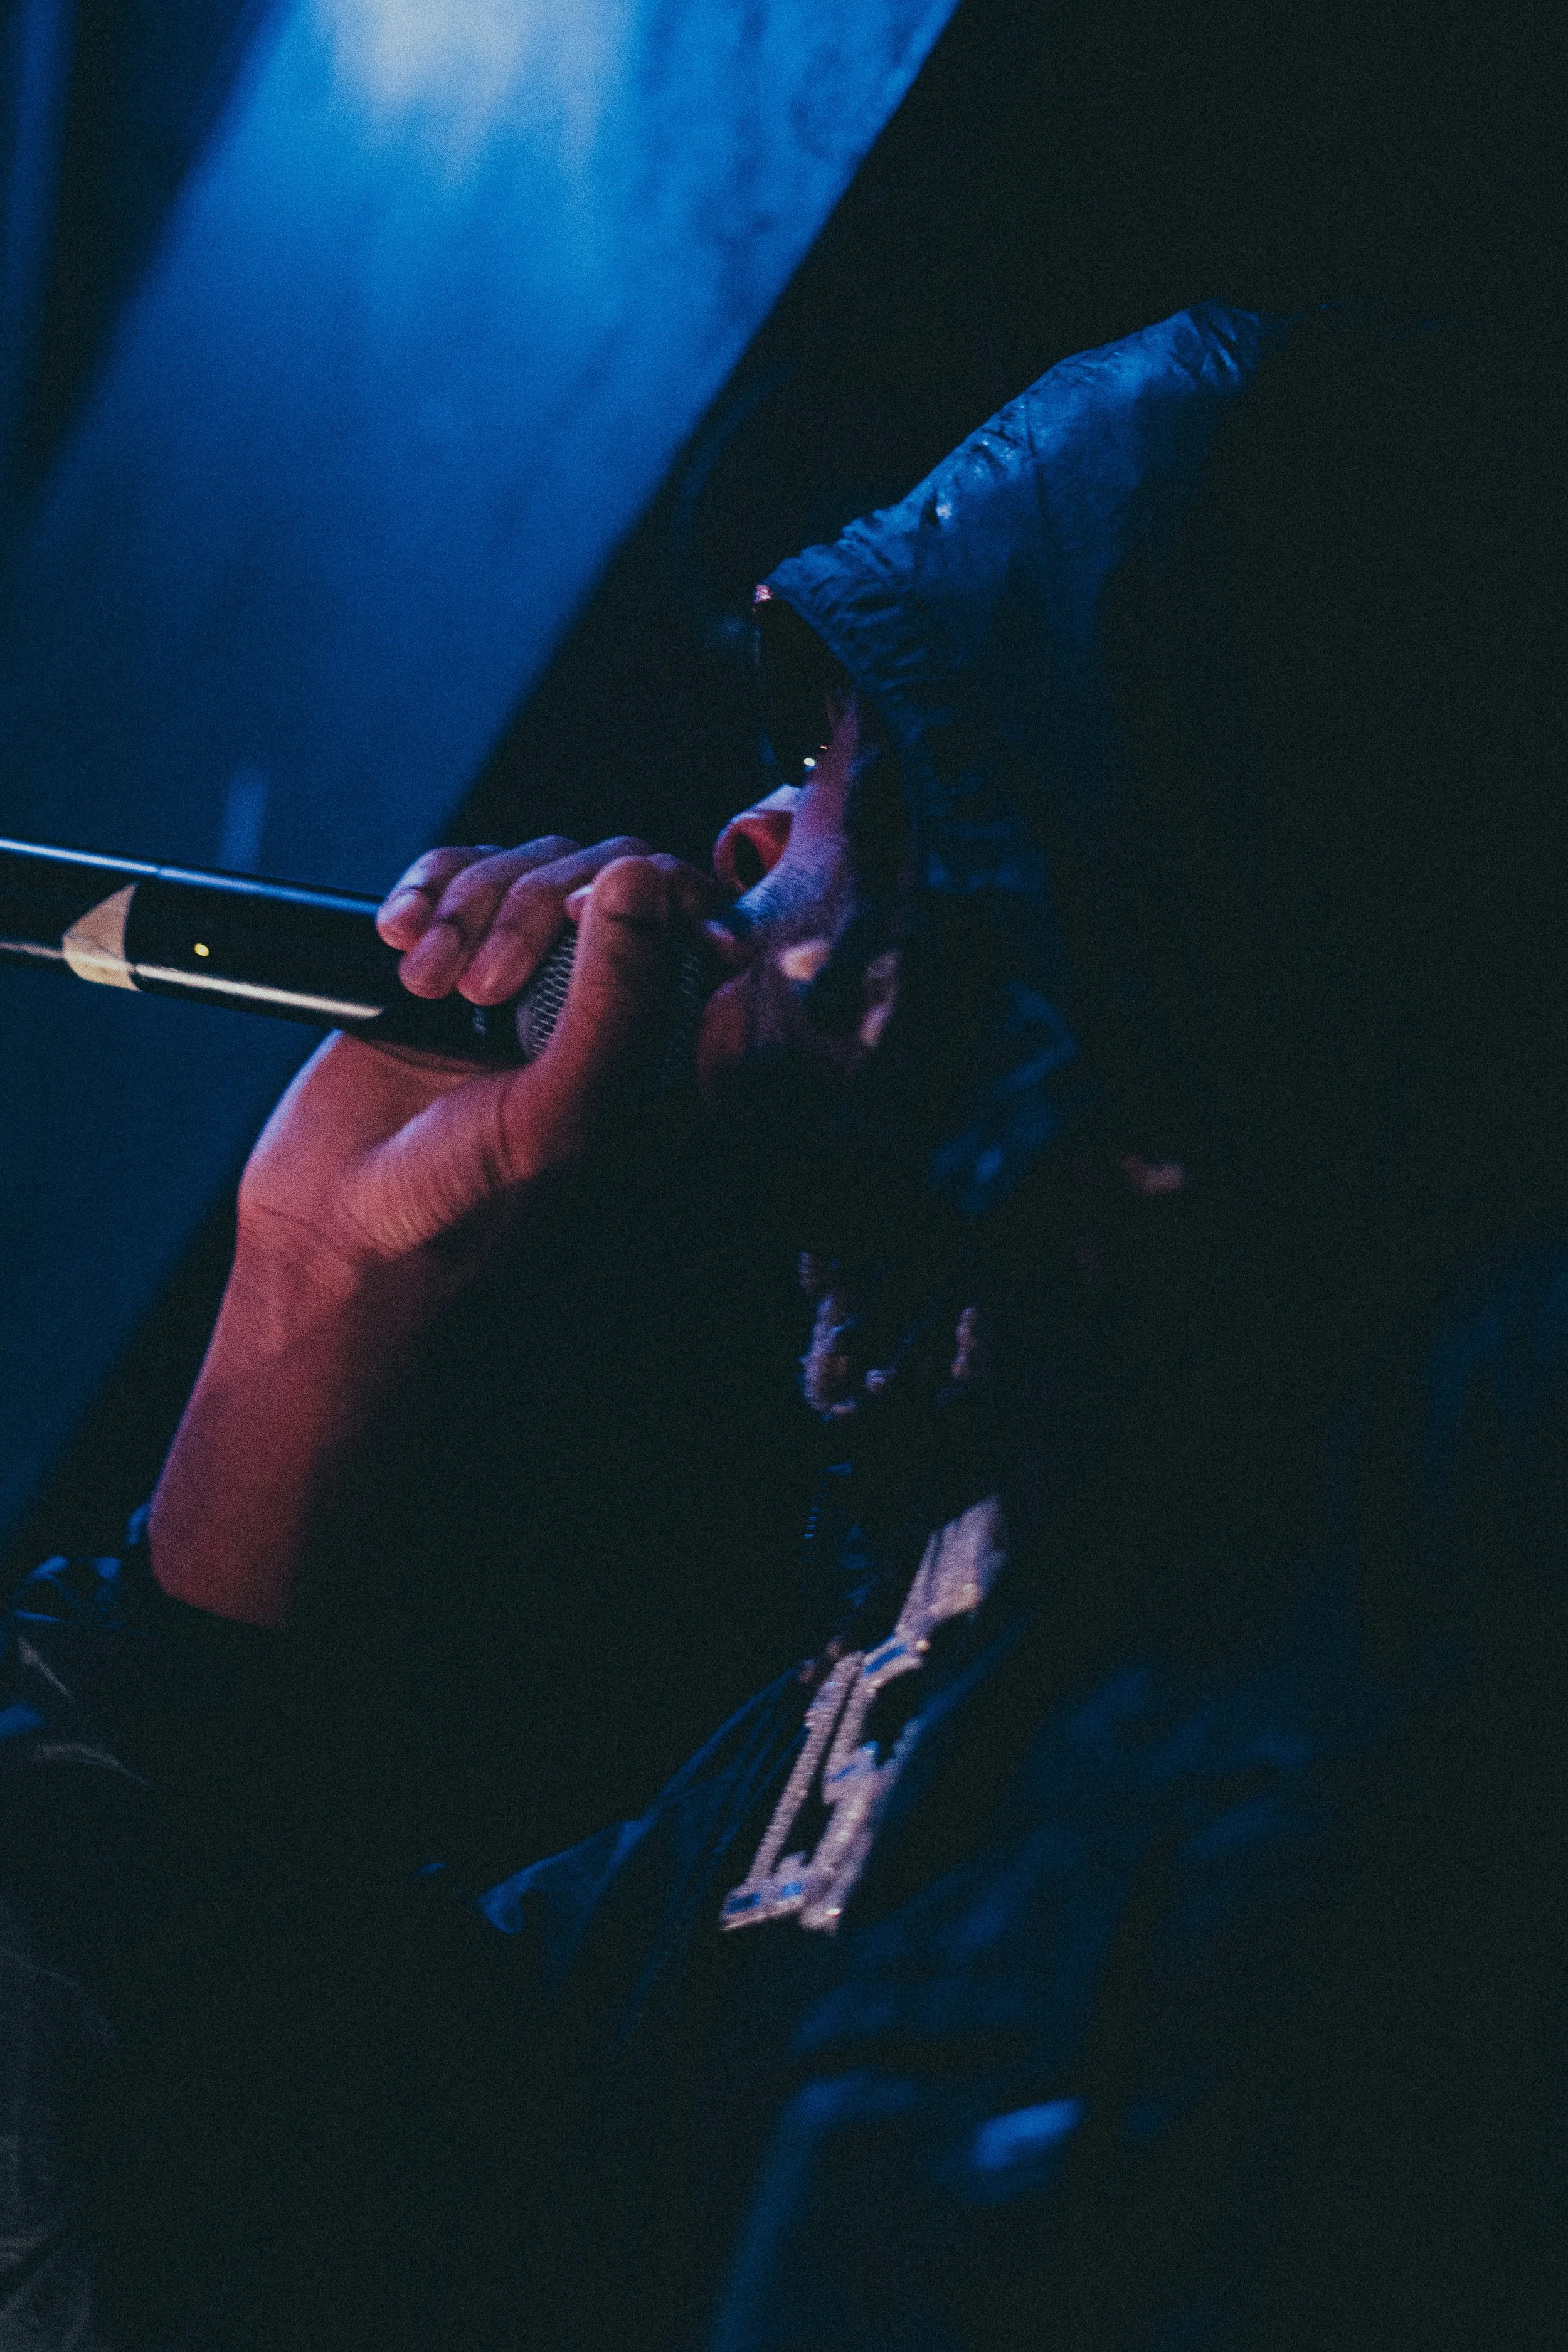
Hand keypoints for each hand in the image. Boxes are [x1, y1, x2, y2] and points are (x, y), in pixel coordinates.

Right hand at [238, 834, 728, 1280]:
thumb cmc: (470, 1209)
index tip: (590, 916)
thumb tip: (638, 872)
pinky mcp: (452, 959)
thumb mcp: (566, 1112)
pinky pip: (458, 872)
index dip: (655, 894)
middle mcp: (606, 1007)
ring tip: (428, 988)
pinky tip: (398, 943)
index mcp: (665, 1048)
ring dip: (471, 907)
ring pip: (530, 864)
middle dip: (536, 906)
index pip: (700, 920)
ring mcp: (528, 979)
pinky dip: (427, 891)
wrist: (336, 1234)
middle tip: (483, 990)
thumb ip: (619, 996)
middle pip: (609, 872)